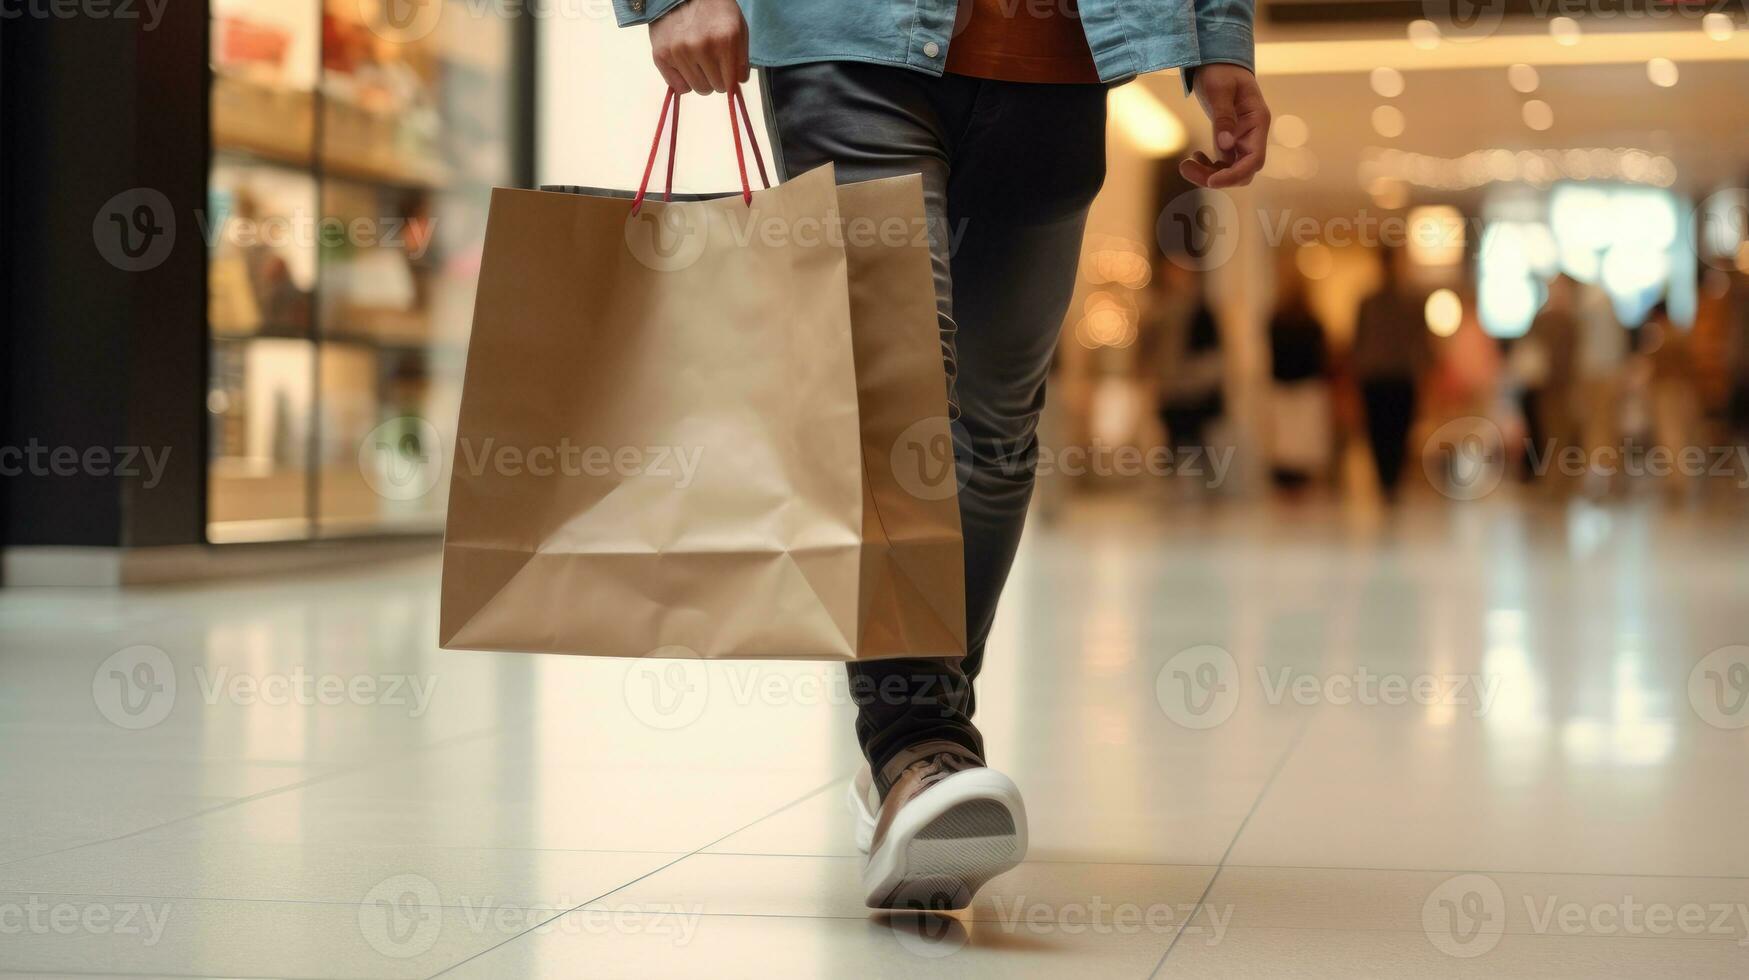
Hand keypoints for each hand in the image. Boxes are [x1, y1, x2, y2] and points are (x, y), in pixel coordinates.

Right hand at [648, 0, 748, 94]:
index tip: (727, 71)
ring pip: (697, 88)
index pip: (731, 83)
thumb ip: (741, 58)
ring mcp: (679, 52)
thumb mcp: (738, 28)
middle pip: (715, 87)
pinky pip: (678, 87)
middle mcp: (701, 47)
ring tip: (697, 60)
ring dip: (700, 78)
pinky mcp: (661, 56)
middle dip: (716, 78)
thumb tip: (736, 85)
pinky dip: (682, 80)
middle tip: (711, 61)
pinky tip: (684, 65)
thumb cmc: (714, 11)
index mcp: (725, 40)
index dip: (731, 78)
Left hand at [1181, 64, 1268, 188]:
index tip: (1211, 182)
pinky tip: (1194, 157)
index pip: (1254, 160)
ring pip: (1230, 170)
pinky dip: (1208, 166)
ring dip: (1208, 173)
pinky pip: (1223, 163)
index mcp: (1258, 121)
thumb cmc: (1221, 71)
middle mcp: (1254, 134)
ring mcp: (1243, 139)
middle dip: (1216, 177)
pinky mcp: (1231, 140)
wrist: (1219, 61)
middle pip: (1242, 171)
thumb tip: (1225, 144)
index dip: (1234, 175)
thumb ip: (1223, 117)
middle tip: (1185, 168)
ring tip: (1185, 165)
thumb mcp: (1219, 90)